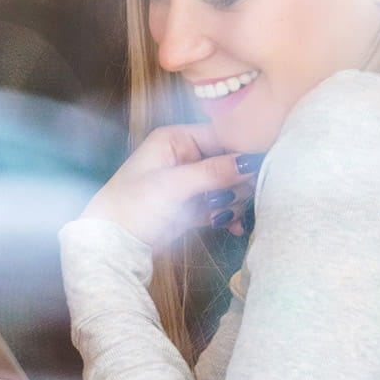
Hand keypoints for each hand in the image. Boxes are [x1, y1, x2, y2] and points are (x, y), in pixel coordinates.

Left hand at [80, 124, 259, 248]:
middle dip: (238, 182)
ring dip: (234, 201)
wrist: (113, 244)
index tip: (266, 166)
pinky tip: (234, 228)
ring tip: (228, 216)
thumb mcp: (174, 185)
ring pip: (228, 185)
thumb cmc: (134, 205)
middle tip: (242, 198)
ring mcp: (190, 181)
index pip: (222, 135)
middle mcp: (185, 155)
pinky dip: (228, 215)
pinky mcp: (192, 206)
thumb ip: (213, 172)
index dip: (244, 150)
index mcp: (177, 138)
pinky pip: (221, 205)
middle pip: (229, 162)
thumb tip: (253, 162)